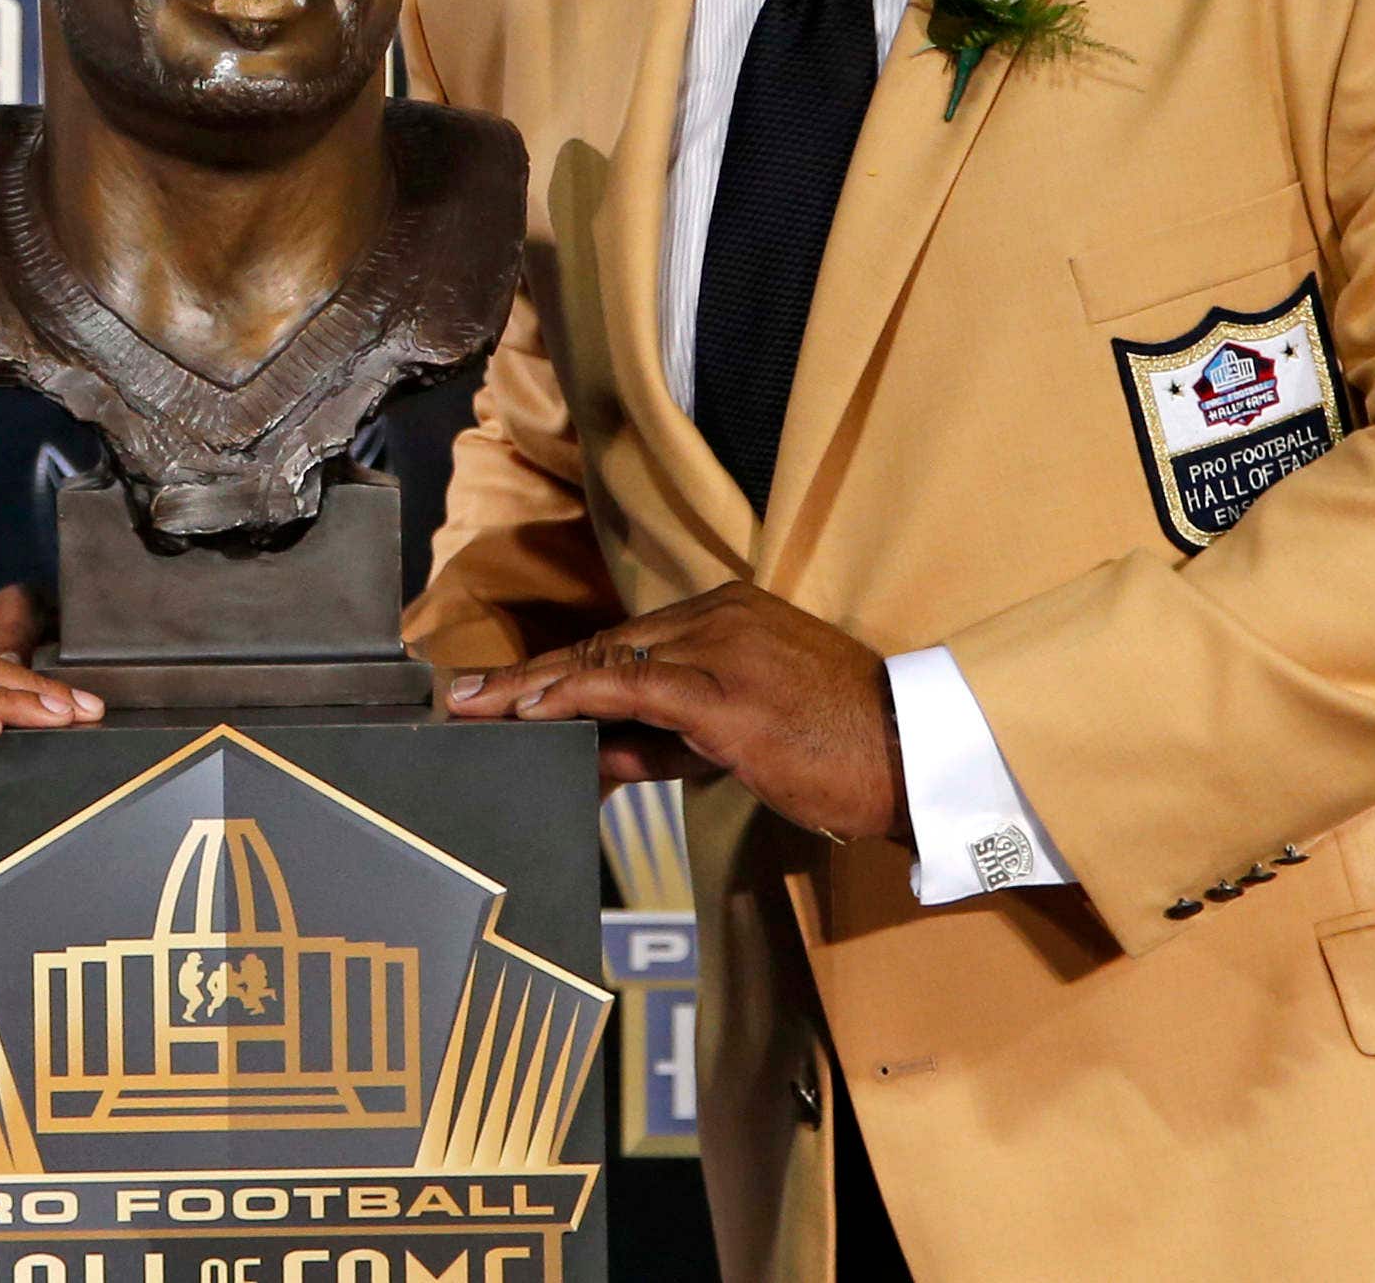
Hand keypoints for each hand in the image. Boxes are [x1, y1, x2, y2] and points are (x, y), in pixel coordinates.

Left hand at [442, 581, 908, 845]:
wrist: (911, 758)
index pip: (624, 645)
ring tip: (475, 708)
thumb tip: (599, 755)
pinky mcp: (728, 694)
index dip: (559, 671)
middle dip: (529, 678)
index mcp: (726, 616)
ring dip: (532, 689)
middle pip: (604, 648)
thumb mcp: (737, 736)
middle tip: (464, 699)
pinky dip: (577, 698)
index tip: (505, 692)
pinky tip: (533, 712)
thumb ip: (666, 739)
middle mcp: (719, 617)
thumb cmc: (834, 750)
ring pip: (607, 663)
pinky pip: (634, 689)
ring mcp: (723, 649)